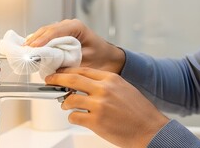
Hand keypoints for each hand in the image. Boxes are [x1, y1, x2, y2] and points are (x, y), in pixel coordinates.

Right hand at [25, 19, 124, 73]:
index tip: (34, 47)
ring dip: (34, 42)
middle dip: (35, 40)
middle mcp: (69, 26)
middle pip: (47, 30)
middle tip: (24, 51)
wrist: (109, 59)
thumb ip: (70, 62)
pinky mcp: (61, 37)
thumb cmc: (101, 57)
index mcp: (77, 27)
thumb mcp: (86, 60)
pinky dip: (38, 44)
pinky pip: (47, 38)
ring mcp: (64, 30)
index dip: (43, 39)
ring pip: (45, 33)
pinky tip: (31, 51)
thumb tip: (53, 68)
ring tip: (24, 51)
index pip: (56, 31)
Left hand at [46, 67, 169, 147]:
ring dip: (65, 103)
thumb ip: (106, 84)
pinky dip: (73, 117)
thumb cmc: (139, 111)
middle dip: (57, 79)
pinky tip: (78, 118)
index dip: (68, 71)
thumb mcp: (124, 89)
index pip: (84, 70)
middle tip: (50, 80)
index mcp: (111, 79)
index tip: (60, 72)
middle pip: (73, 79)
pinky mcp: (96, 121)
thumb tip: (85, 84)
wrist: (149, 129)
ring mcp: (99, 105)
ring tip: (67, 105)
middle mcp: (104, 89)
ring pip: (70, 99)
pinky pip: (74, 116)